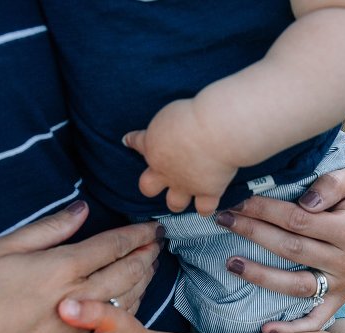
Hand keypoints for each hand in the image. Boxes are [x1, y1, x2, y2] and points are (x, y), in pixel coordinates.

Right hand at [0, 200, 161, 332]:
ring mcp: (76, 328)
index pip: (111, 245)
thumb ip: (45, 231)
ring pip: (124, 298)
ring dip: (143, 278)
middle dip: (146, 254)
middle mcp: (76, 298)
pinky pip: (111, 322)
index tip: (152, 226)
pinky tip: (131, 298)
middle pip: (126, 271)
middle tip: (159, 242)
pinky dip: (128, 304)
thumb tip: (80, 212)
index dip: (135, 234)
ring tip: (151, 265)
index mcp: (59, 267)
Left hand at [124, 99, 238, 215]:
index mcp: (153, 145)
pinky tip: (208, 205)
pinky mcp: (206, 192)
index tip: (128, 140)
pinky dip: (206, 208)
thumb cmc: (196, 114)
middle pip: (147, 187)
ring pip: (174, 203)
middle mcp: (164, 170)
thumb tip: (175, 127)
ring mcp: (184, 184)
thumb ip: (170, 125)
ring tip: (184, 195)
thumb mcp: (173, 111)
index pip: (136, 142)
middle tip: (160, 177)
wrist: (216, 130)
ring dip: (177, 200)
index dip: (132, 141)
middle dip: (151, 184)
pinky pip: (204, 208)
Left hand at [214, 167, 344, 332]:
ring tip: (230, 263)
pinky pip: (316, 320)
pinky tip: (265, 330)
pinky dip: (292, 329)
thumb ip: (331, 184)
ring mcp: (341, 284)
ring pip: (295, 285)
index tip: (237, 201)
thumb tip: (307, 202)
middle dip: (253, 232)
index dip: (264, 210)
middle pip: (290, 249)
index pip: (297, 220)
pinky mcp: (336, 300)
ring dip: (260, 276)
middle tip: (224, 220)